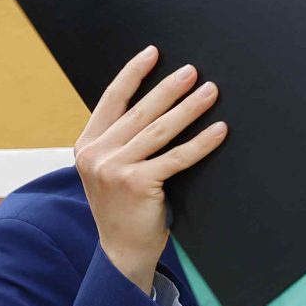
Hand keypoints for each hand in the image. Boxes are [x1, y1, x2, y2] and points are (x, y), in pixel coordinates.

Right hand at [73, 45, 228, 289]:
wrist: (120, 252)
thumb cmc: (122, 208)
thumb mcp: (108, 171)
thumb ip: (119, 142)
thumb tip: (156, 105)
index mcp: (87, 145)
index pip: (112, 99)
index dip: (133, 74)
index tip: (153, 53)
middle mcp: (96, 154)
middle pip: (140, 111)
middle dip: (169, 87)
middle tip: (193, 71)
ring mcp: (114, 169)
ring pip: (159, 130)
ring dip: (189, 108)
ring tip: (210, 92)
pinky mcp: (136, 184)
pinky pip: (175, 158)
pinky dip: (200, 143)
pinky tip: (218, 131)